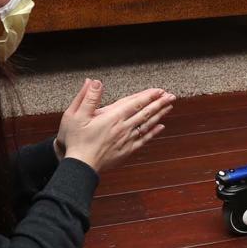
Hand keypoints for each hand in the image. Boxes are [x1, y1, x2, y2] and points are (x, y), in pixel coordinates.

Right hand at [60, 80, 175, 172]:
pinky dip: (153, 132)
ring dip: (159, 115)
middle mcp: (123, 127)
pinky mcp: (127, 150)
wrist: (80, 165)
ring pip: (147, 124)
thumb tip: (94, 81)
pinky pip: (144, 139)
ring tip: (169, 106)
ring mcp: (127, 139)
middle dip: (159, 103)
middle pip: (145, 113)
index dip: (148, 96)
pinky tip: (161, 127)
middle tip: (171, 96)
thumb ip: (87, 97)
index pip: (135, 103)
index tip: (159, 90)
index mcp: (112, 117)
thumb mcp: (75, 115)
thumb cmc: (76, 140)